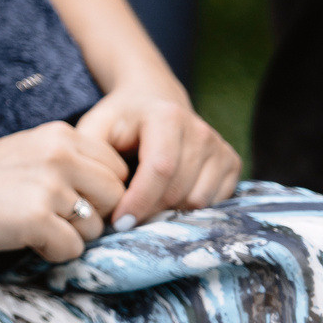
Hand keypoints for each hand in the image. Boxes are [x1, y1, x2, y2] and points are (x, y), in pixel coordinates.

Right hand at [0, 122, 128, 261]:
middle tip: (54, 217)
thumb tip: (121, 195)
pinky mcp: (37, 219)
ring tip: (33, 225)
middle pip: (116, 198)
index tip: (70, 200)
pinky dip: (52, 253)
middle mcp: (60, 155)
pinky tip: (23, 238)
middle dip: (93, 215)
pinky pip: (73, 250)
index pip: (117, 169)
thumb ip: (72, 162)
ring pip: (98, 227)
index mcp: (60, 135)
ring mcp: (49, 186)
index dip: (100, 192)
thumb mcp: (30, 153)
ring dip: (71, 236)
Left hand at [76, 85, 240, 227]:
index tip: (120, 222)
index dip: (139, 200)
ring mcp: (220, 147)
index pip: (160, 168)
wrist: (153, 100)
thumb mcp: (96, 127)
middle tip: (126, 219)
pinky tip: (166, 200)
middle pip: (179, 189)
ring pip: (198, 201)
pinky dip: (189, 209)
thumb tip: (96, 190)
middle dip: (150, 211)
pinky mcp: (231, 163)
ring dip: (169, 212)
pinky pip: (214, 202)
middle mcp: (200, 131)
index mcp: (167, 116)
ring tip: (144, 206)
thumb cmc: (121, 119)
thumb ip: (92, 154)